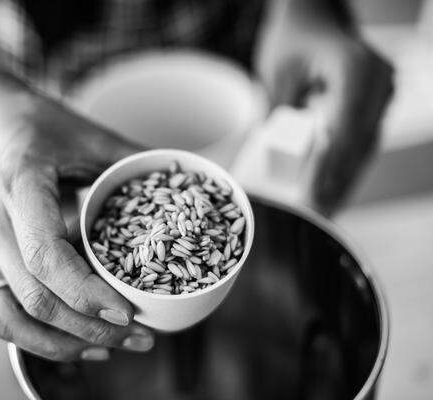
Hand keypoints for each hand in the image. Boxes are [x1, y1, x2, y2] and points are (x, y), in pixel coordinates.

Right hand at [0, 93, 152, 360]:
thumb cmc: (40, 126)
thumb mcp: (89, 136)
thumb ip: (134, 162)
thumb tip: (193, 188)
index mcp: (19, 185)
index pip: (45, 255)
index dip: (86, 292)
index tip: (129, 311)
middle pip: (33, 296)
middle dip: (89, 327)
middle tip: (139, 336)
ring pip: (8, 318)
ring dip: (61, 343)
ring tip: (110, 348)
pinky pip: (0, 316)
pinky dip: (37, 339)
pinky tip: (76, 343)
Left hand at [255, 1, 392, 213]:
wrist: (316, 18)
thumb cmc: (292, 39)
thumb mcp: (275, 72)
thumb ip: (275, 113)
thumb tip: (271, 161)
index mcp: (355, 70)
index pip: (343, 131)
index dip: (328, 170)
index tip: (311, 201)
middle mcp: (378, 83)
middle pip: (358, 146)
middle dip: (336, 185)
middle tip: (315, 219)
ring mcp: (382, 94)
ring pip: (364, 150)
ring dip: (343, 183)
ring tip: (322, 215)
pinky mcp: (375, 106)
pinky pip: (361, 143)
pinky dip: (345, 168)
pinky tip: (330, 191)